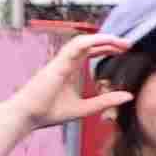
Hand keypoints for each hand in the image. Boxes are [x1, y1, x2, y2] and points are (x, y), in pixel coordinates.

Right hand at [0, 32, 120, 129]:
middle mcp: (66, 63)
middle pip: (89, 44)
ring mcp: (60, 62)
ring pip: (82, 41)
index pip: (90, 51)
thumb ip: (105, 101)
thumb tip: (129, 96)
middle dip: (109, 41)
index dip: (107, 48)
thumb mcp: (85, 108)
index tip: (125, 50)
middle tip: (129, 44)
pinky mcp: (57, 64)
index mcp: (71, 70)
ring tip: (121, 41)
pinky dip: (91, 41)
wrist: (26, 117)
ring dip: (102, 38)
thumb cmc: (49, 112)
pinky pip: (74, 46)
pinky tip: (107, 40)